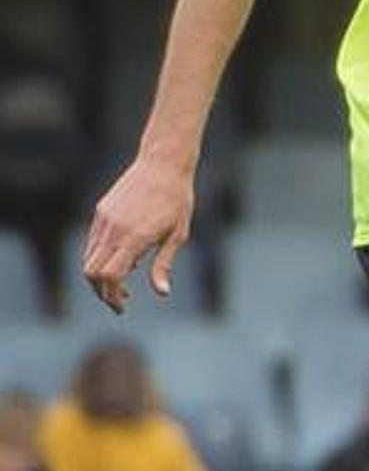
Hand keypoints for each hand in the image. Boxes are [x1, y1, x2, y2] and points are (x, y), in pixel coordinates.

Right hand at [80, 151, 197, 312]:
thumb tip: (161, 293)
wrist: (163, 164)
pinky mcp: (101, 212)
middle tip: (121, 301)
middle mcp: (114, 230)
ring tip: (123, 282)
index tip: (122, 307)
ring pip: (89, 258)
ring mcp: (104, 220)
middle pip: (92, 272)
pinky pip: (92, 242)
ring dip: (100, 276)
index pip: (110, 276)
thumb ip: (164, 264)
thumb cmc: (178, 200)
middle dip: (102, 292)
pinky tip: (122, 260)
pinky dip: (100, 258)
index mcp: (135, 238)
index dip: (112, 296)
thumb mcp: (178, 235)